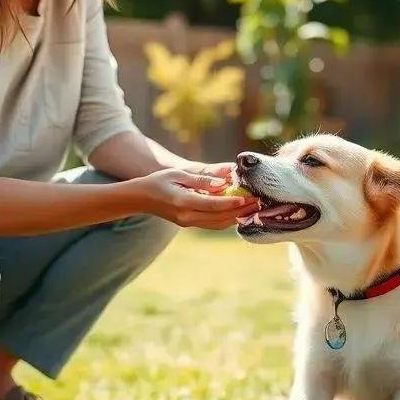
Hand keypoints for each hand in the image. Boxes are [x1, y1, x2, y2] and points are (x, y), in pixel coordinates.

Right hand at [133, 166, 257, 229]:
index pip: (212, 205)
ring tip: (253, 207)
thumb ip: (202, 180)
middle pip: (219, 217)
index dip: (231, 203)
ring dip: (236, 216)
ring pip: (218, 223)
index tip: (247, 198)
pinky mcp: (190, 224)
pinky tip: (238, 211)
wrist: (141, 198)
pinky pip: (213, 224)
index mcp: (183, 202)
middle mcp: (187, 216)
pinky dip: (227, 219)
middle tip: (258, 201)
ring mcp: (188, 223)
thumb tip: (223, 184)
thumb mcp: (179, 175)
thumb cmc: (159, 181)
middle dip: (240, 210)